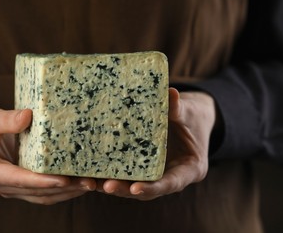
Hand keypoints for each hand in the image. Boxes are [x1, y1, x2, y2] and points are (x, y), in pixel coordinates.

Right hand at [0, 100, 95, 204]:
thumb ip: (5, 119)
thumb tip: (29, 116)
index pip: (19, 180)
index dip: (43, 181)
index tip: (65, 179)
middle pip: (34, 193)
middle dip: (62, 189)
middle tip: (88, 183)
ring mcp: (7, 182)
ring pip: (39, 194)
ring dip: (64, 192)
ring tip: (88, 184)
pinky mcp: (15, 175)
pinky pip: (38, 187)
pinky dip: (56, 186)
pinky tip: (74, 179)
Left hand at [96, 88, 215, 199]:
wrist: (189, 121)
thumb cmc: (192, 117)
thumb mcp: (188, 113)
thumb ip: (178, 108)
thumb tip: (170, 93)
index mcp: (188, 169)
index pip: (171, 183)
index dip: (153, 187)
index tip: (136, 188)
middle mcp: (170, 177)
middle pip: (147, 190)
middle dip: (125, 189)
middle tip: (106, 186)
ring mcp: (155, 175)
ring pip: (133, 185)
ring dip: (112, 185)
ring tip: (92, 182)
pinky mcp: (141, 168)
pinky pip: (126, 174)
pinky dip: (109, 174)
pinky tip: (91, 171)